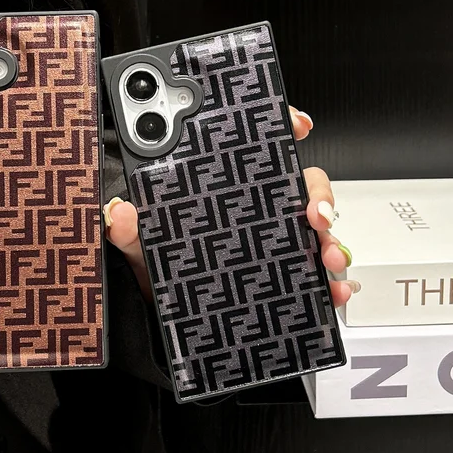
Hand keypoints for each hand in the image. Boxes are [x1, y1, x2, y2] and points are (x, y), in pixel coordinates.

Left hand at [105, 108, 357, 307]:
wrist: (172, 327)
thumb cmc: (161, 278)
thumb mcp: (142, 252)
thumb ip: (128, 232)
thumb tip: (119, 213)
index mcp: (225, 194)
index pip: (258, 151)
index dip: (281, 129)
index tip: (297, 125)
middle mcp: (257, 214)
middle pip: (301, 185)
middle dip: (318, 194)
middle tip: (314, 214)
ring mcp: (276, 245)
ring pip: (318, 230)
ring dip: (331, 240)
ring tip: (327, 258)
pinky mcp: (287, 278)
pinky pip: (318, 275)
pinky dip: (333, 283)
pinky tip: (333, 290)